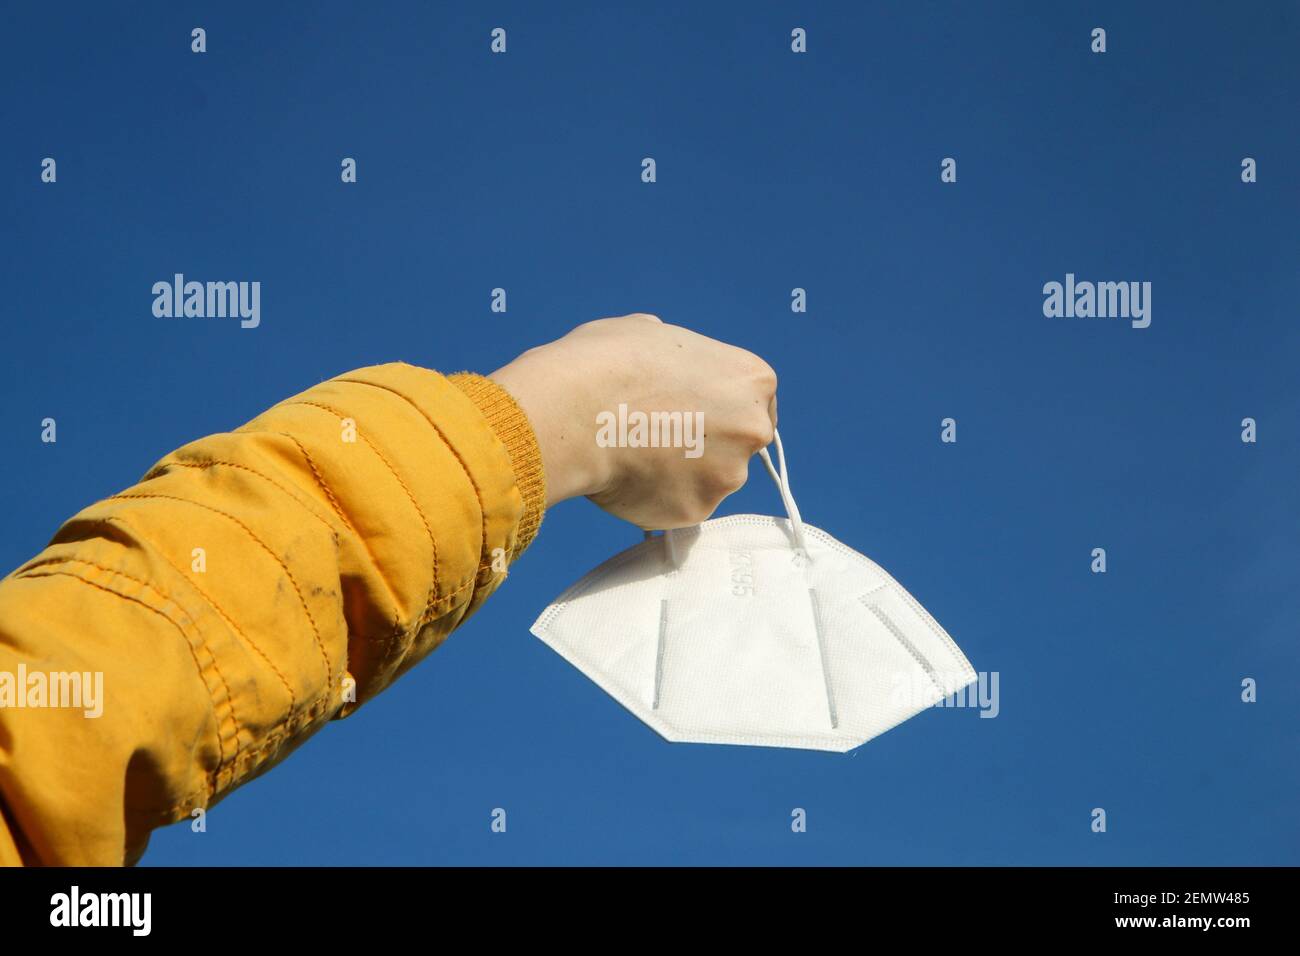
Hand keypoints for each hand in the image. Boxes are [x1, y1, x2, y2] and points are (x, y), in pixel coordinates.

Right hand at [489, 314, 777, 528]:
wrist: (576, 411)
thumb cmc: (608, 362)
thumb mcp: (650, 334)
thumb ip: (676, 357)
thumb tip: (665, 364)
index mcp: (752, 380)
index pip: (751, 399)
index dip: (717, 405)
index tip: (689, 410)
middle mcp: (753, 430)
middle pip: (737, 443)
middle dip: (706, 442)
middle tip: (660, 434)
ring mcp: (727, 476)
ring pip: (709, 479)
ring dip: (681, 473)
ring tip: (634, 454)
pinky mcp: (696, 512)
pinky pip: (679, 506)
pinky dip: (657, 497)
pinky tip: (626, 477)